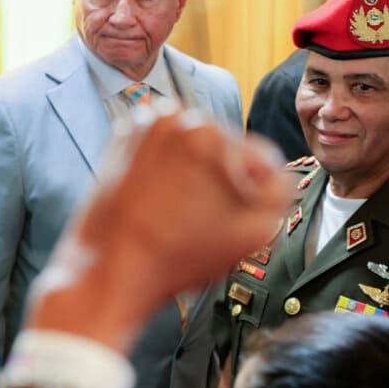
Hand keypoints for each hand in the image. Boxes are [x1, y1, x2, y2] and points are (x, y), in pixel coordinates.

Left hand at [27, 105, 292, 348]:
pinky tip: (155, 201)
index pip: (262, 159)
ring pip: (192, 149)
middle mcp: (174, 116)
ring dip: (193, 175)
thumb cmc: (179, 256)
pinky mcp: (120, 140)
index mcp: (208, 132)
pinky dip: (164, 170)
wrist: (107, 271)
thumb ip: (281, 192)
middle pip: (224, 149)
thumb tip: (268, 171)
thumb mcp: (255, 233)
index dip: (255, 196)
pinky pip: (162, 150)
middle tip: (198, 219)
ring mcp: (143, 125)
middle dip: (220, 181)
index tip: (229, 221)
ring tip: (173, 212)